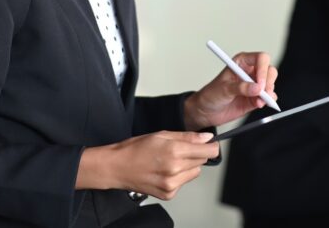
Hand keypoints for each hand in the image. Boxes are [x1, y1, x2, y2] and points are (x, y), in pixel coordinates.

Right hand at [77, 131, 219, 199]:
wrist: (117, 167)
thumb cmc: (136, 148)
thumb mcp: (162, 135)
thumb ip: (187, 137)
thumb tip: (207, 138)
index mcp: (175, 151)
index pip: (209, 151)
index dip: (211, 146)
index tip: (208, 144)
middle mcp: (175, 169)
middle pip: (203, 161)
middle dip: (196, 154)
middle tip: (179, 150)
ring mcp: (172, 184)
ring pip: (195, 173)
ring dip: (188, 166)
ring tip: (170, 161)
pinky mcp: (168, 194)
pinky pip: (183, 183)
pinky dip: (178, 177)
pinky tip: (164, 171)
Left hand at [185, 51, 278, 128]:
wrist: (206, 111)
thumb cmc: (211, 94)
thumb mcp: (223, 89)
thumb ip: (240, 88)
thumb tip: (257, 88)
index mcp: (241, 62)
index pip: (260, 59)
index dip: (263, 69)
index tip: (260, 83)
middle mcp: (250, 71)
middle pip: (269, 70)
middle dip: (268, 82)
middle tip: (263, 93)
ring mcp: (254, 85)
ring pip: (271, 84)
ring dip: (268, 93)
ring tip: (259, 102)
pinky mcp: (256, 97)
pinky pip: (269, 97)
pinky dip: (268, 101)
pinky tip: (261, 104)